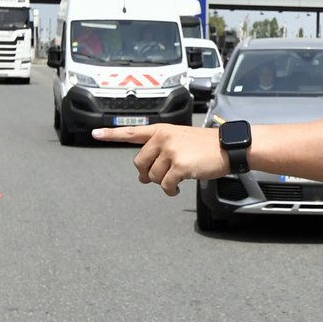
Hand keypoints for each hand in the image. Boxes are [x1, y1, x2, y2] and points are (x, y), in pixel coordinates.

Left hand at [91, 124, 226, 194]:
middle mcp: (163, 138)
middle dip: (148, 174)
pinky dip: (170, 191)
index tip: (95, 134)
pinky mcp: (179, 166)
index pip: (132, 132)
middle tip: (159, 177)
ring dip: (163, 183)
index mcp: (161, 130)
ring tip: (176, 180)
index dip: (112, 134)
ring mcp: (170, 151)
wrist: (227, 147)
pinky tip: (178, 188)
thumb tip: (145, 174)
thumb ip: (161, 150)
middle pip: (140, 163)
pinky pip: (165, 185)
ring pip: (153, 176)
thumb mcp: (180, 139)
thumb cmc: (206, 146)